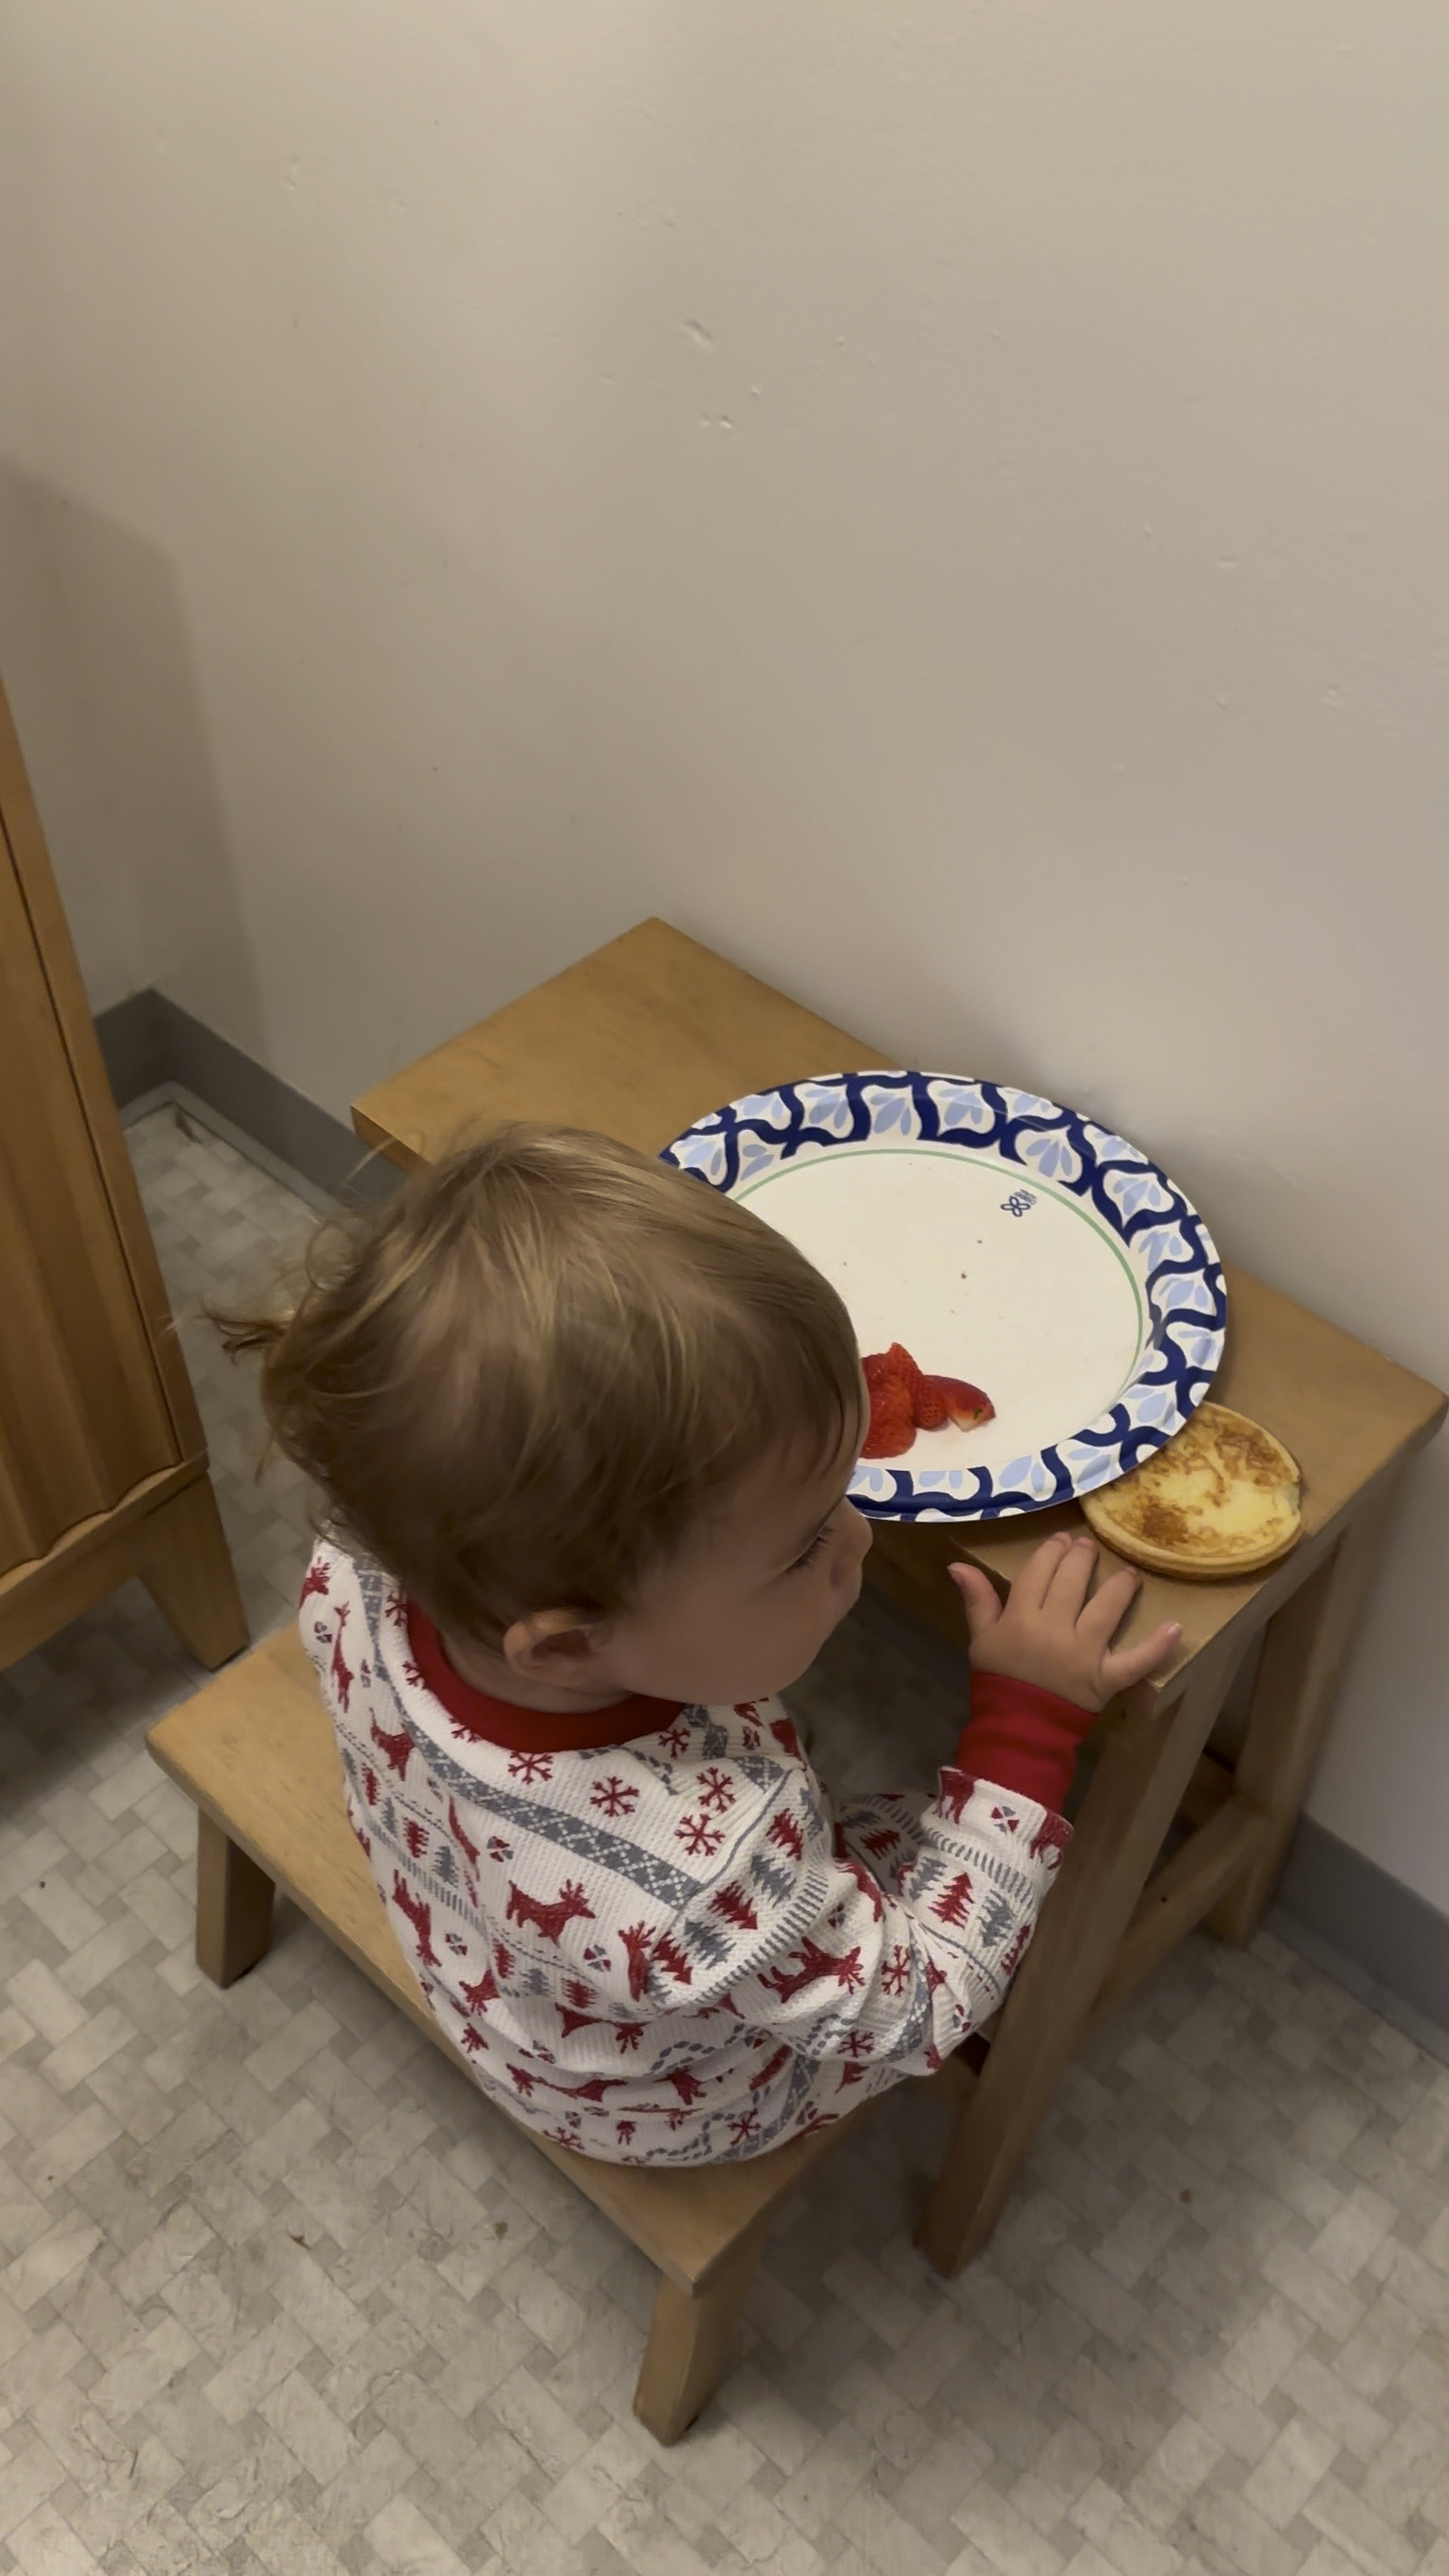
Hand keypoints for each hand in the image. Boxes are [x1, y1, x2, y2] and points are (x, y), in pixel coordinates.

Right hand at [950, 1531, 1180, 1711]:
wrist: (1018, 1728)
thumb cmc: (1000, 1679)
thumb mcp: (981, 1638)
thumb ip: (977, 1599)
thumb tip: (958, 1563)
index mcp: (1020, 1617)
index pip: (1039, 1570)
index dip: (1053, 1550)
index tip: (1063, 1541)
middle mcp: (1054, 1628)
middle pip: (1072, 1581)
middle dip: (1083, 1558)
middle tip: (1090, 1548)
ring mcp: (1084, 1652)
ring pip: (1106, 1608)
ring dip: (1121, 1585)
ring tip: (1129, 1573)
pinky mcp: (1106, 1678)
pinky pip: (1136, 1661)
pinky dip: (1157, 1646)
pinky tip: (1175, 1627)